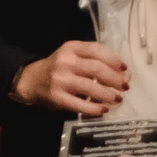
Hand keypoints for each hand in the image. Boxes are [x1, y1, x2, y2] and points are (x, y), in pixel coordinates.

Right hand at [17, 38, 133, 118]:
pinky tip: (104, 109)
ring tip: (118, 99)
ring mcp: (60, 80)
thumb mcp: (73, 56)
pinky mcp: (57, 97)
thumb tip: (124, 74)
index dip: (114, 59)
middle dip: (114, 79)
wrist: (31, 81)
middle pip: (96, 68)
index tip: (125, 69)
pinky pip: (80, 105)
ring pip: (90, 87)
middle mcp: (65, 61)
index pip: (96, 50)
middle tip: (125, 87)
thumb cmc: (59, 67)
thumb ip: (95, 61)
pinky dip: (95, 108)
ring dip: (108, 94)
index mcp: (71, 47)